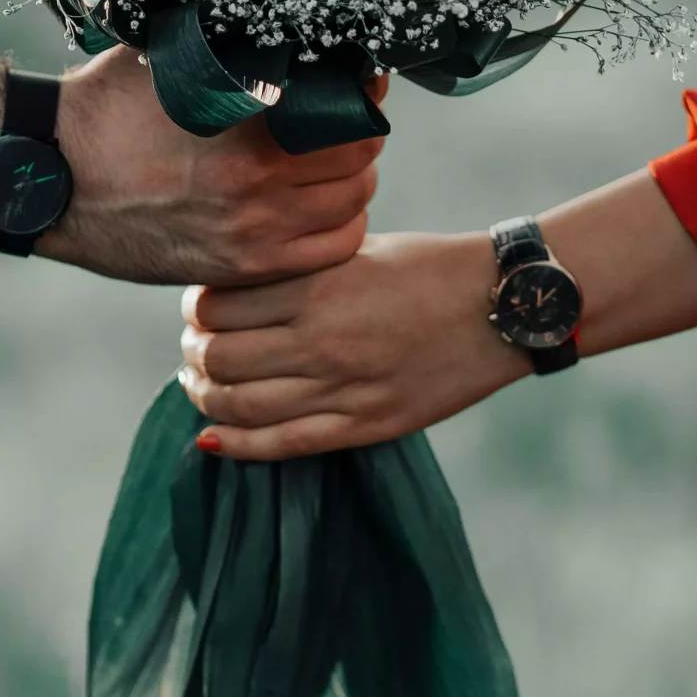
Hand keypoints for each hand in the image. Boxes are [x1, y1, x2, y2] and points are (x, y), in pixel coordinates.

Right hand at [47, 47, 381, 285]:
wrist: (51, 177)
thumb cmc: (105, 108)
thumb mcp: (170, 56)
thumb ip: (233, 45)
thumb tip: (284, 20)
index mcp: (249, 122)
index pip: (351, 108)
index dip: (362, 92)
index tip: (357, 83)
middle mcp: (260, 182)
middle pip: (361, 158)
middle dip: (358, 136)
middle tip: (341, 125)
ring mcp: (254, 232)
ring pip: (353, 206)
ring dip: (350, 182)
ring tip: (328, 168)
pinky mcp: (241, 267)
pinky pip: (329, 252)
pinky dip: (335, 227)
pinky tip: (315, 210)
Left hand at [179, 172, 696, 452]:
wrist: (504, 307)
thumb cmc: (429, 268)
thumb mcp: (357, 252)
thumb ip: (297, 272)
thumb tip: (229, 290)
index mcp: (319, 289)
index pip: (218, 305)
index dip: (196, 307)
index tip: (198, 306)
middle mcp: (323, 342)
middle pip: (218, 358)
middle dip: (193, 353)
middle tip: (192, 346)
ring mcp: (344, 390)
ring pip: (238, 406)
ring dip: (204, 396)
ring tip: (202, 384)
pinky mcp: (365, 426)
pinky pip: (281, 445)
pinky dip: (235, 443)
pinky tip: (214, 433)